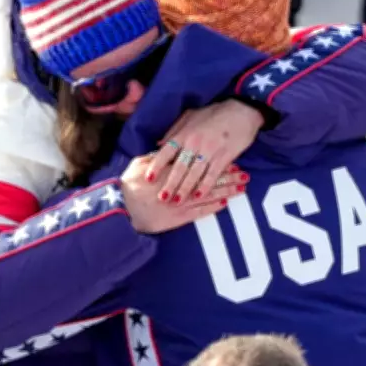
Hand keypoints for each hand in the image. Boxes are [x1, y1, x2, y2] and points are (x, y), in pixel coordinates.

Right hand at [122, 155, 247, 233]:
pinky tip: (225, 203)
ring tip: (241, 187)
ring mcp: (181, 202)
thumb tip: (165, 147)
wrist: (121, 210)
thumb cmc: (127, 187)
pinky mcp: (179, 217)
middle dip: (227, 175)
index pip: (198, 162)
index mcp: (171, 170)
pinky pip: (200, 212)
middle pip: (208, 178)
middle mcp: (180, 185)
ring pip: (209, 194)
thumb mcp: (139, 165)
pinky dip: (213, 207)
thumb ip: (154, 157)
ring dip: (226, 190)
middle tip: (244, 173)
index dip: (214, 159)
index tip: (229, 156)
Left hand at [145, 99, 262, 203]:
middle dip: (170, 184)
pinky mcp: (224, 156)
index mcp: (185, 133)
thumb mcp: (190, 116)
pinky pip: (212, 174)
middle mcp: (195, 143)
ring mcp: (210, 150)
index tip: (148, 178)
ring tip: (177, 201)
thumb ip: (174, 130)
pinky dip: (205, 186)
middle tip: (161, 198)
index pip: (166, 151)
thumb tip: (159, 144)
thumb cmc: (215, 113)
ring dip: (185, 189)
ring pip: (194, 173)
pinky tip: (199, 196)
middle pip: (179, 167)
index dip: (156, 165)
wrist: (241, 110)